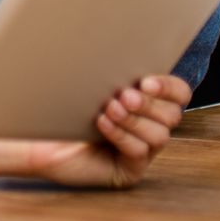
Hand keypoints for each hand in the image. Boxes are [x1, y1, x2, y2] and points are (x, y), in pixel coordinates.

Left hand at [25, 74, 189, 189]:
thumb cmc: (63, 108)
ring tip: (110, 108)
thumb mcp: (91, 85)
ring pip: (159, 135)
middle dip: (149, 104)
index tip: (145, 81)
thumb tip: (120, 50)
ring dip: (134, 120)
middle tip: (124, 95)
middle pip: (172, 115)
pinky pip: (139, 152)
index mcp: (147, 102)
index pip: (179, 94)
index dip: (169, 87)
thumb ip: (110, 72)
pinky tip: (102, 123)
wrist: (40, 139)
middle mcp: (150, 126)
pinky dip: (121, 135)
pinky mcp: (130, 170)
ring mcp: (143, 151)